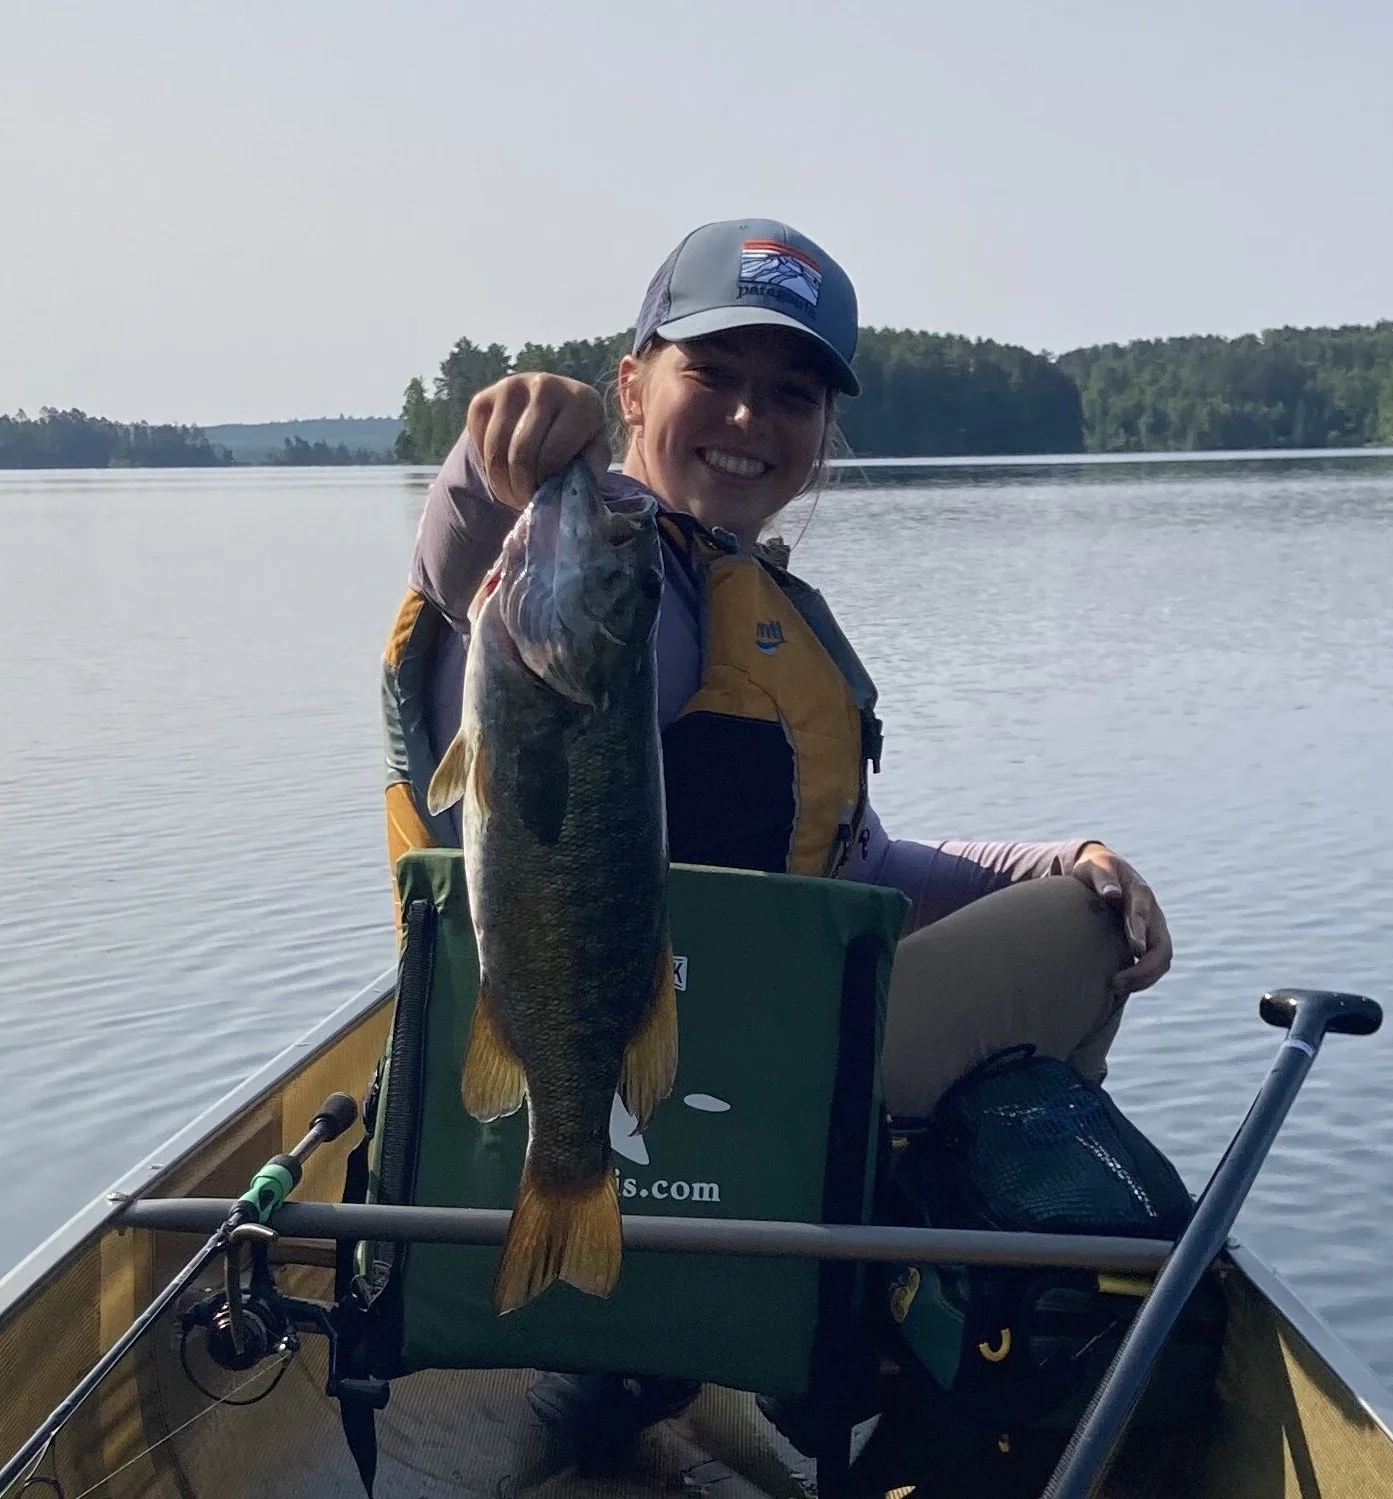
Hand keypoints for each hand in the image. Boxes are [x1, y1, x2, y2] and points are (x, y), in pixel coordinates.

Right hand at [466, 373, 610, 510]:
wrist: (548, 409)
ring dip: (501, 483)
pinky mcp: (483, 398)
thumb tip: (569, 489)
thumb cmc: (575, 439)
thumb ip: (588, 469)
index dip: (545, 484)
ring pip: (496, 451)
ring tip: (512, 494)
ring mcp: (511, 387)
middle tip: (524, 500)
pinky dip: (487, 466)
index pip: (552, 454)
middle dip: (520, 487)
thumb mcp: (593, 453)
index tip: (545, 497)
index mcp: (581, 401)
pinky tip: (503, 469)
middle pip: (521, 454)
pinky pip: (479, 445)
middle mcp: (546, 386)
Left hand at [1070, 842, 1173, 995]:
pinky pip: (1152, 964)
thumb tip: (1112, 894)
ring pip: (1161, 960)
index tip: (1135, 949)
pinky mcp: (1146, 940)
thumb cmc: (1094, 869)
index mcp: (1139, 893)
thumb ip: (1102, 878)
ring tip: (1115, 989)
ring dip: (1144, 978)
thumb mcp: (1094, 867)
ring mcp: (1152, 929)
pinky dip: (1141, 978)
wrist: (1102, 871)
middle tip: (1117, 983)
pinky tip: (1120, 988)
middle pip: (1162, 947)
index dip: (1140, 931)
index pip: (1143, 914)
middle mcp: (1152, 913)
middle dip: (1145, 968)